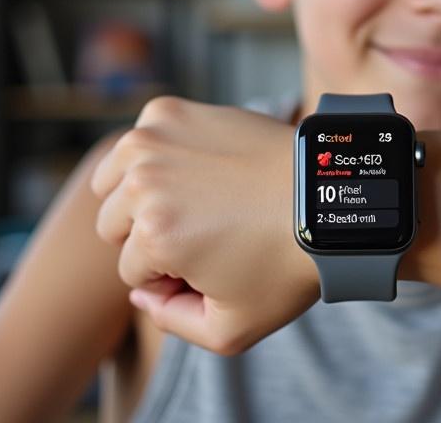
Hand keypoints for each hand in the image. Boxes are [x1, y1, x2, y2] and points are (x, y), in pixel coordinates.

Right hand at [90, 96, 318, 354]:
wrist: (328, 191)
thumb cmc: (288, 261)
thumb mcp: (233, 328)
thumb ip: (172, 322)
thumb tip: (140, 292)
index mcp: (153, 235)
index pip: (131, 272)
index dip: (170, 279)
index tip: (211, 268)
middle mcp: (144, 181)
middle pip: (112, 225)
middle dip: (147, 237)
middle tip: (201, 234)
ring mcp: (156, 139)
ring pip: (112, 180)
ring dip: (138, 194)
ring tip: (190, 202)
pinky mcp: (171, 111)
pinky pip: (136, 140)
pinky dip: (155, 154)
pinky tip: (197, 168)